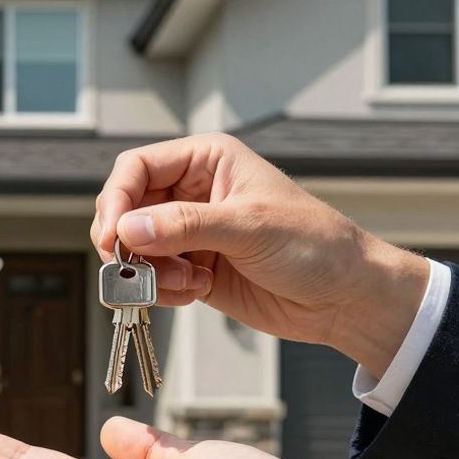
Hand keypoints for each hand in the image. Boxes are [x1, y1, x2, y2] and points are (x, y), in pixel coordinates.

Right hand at [90, 134, 428, 376]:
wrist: (345, 298)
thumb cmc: (315, 245)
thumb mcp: (250, 227)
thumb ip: (185, 226)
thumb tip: (127, 230)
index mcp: (207, 161)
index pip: (137, 168)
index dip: (117, 200)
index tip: (114, 236)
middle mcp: (192, 193)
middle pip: (125, 209)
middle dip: (128, 243)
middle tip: (136, 269)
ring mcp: (190, 233)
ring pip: (133, 249)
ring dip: (147, 272)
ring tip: (186, 283)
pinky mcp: (191, 269)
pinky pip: (150, 278)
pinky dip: (161, 291)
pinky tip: (195, 292)